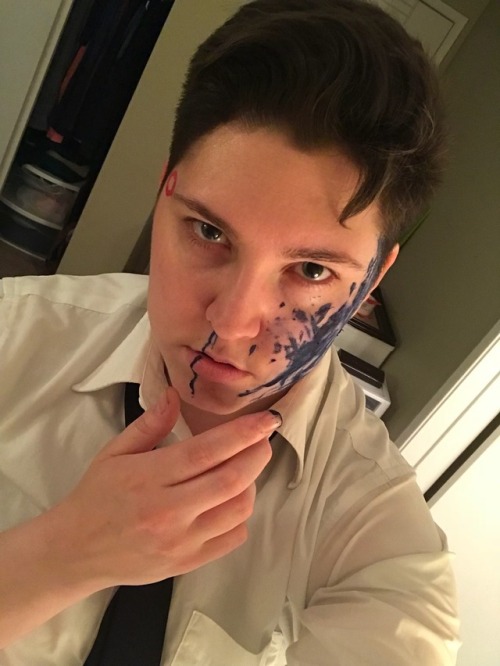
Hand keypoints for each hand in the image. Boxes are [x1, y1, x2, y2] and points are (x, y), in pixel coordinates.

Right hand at [51, 388, 278, 589]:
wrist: (76, 551)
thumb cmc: (97, 496)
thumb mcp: (114, 453)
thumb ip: (149, 424)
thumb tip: (175, 395)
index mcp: (148, 478)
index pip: (206, 453)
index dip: (241, 434)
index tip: (265, 420)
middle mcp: (168, 512)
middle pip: (230, 480)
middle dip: (257, 455)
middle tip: (264, 438)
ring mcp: (180, 542)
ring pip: (237, 510)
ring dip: (251, 484)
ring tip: (244, 468)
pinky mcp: (187, 563)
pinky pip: (232, 538)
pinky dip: (241, 516)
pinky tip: (230, 501)